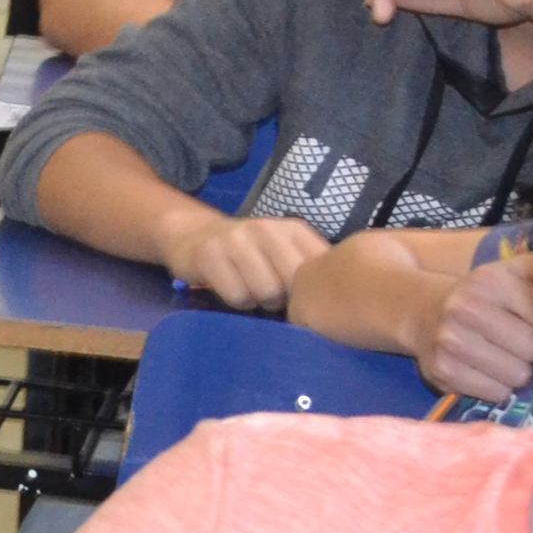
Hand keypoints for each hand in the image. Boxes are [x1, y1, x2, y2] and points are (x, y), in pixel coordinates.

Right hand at [161, 211, 326, 311]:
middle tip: (274, 299)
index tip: (299, 297)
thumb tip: (340, 301)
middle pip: (294, 283)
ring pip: (266, 291)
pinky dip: (237, 303)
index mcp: (293, 230)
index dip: (312, 292)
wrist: (192, 235)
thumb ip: (310, 269)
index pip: (320, 270)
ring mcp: (237, 239)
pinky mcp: (210, 254)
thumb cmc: (249, 254)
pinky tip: (232, 293)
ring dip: (260, 302)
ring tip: (252, 295)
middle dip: (286, 299)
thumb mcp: (284, 252)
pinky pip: (237, 295)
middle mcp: (267, 229)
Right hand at [421, 245, 532, 402]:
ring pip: (517, 376)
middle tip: (521, 342)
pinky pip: (496, 393)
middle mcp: (465, 309)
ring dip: (519, 371)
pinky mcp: (442, 372)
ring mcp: (450, 342)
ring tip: (506, 357)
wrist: (423, 312)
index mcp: (489, 281)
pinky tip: (488, 371)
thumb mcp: (517, 271)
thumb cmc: (486, 295)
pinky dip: (498, 387)